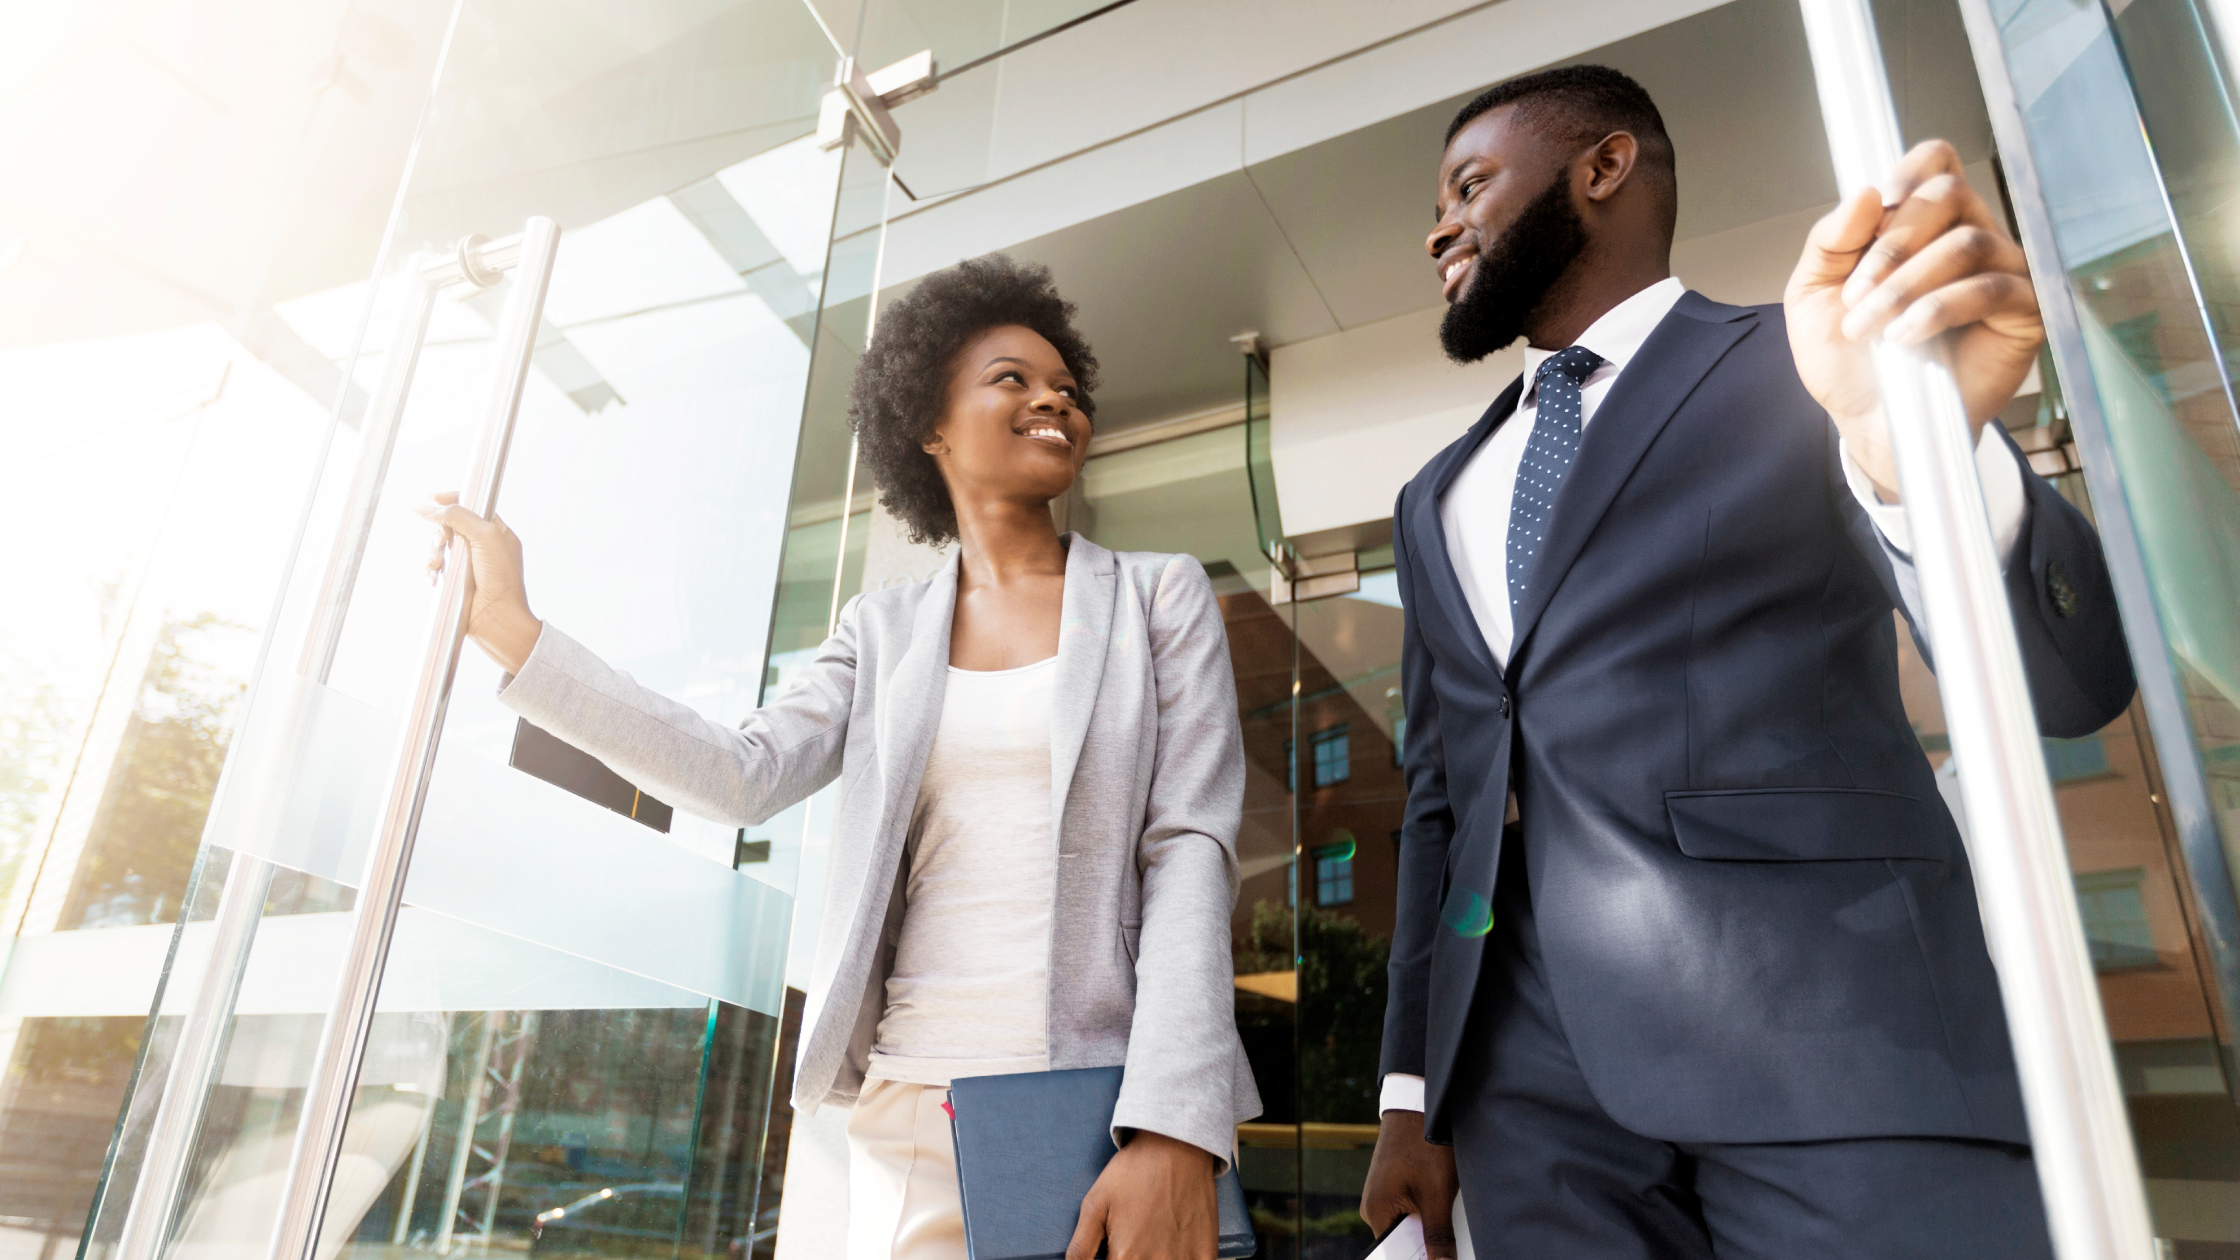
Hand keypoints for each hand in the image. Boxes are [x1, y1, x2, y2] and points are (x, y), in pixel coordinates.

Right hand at [412, 491, 542, 673]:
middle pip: (449, 524)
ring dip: (433, 553)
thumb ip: (459, 516)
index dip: (449, 499)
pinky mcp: (456, 580)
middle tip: (442, 541)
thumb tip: (430, 506)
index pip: (470, 504)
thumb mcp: (485, 537)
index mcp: (495, 530)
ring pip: (439, 546)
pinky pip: (436, 567)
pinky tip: (434, 578)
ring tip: (437, 565)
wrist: (497, 618)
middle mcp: (481, 544)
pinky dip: (432, 570)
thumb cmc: (501, 579)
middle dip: (439, 531)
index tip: (430, 499)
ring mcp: (468, 562)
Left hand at [1066, 1130, 1217, 1259]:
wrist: (1176, 1147)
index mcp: (1126, 1256)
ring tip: (1151, 1240)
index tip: (1113, 1255)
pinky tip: (1171, 1245)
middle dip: (1130, 1259)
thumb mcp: (1095, 1205)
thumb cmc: (1134, 1172)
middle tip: (1132, 1243)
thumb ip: (1080, 1248)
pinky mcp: (1206, 1255)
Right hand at [1361, 1110, 1458, 1259]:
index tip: (1442, 1252)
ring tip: (1442, 1198)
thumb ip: (1438, 1236)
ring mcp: (1382, 1194)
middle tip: (1446, 1215)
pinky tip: (1439, 1190)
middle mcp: (1373, 1206)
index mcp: (1375, 1212)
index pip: (1397, 1252)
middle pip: (1405, 1239)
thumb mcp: (1437, 1195)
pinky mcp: (1393, 1185)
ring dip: (1431, 1220)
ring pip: (1411, 1224)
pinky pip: (1410, 1208)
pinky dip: (1428, 1206)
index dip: (1422, 1256)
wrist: (1419, 1104)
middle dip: (1428, 1237)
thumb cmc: (1424, 1144)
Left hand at [1784, 138, 2042, 502]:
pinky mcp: (2023, 313)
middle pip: (1949, 193)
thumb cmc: (1848, 358)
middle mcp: (1968, 237)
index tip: (1879, 207)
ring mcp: (2001, 272)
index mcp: (1921, 224)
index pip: (1937, 162)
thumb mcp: (1813, 294)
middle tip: (1857, 296)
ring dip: (1906, 283)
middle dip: (1892, 244)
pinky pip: (1991, 287)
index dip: (1911, 171)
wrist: (1869, 421)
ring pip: (1966, 242)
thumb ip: (1830, 241)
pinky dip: (1939, 308)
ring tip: (1871, 327)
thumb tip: (1863, 193)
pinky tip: (1906, 337)